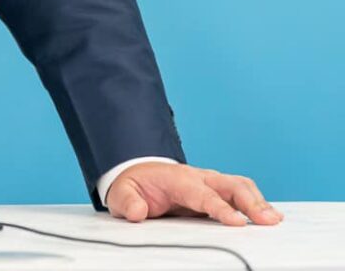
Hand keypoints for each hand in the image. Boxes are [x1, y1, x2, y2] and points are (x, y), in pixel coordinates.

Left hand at [106, 162, 281, 225]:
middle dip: (251, 202)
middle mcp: (199, 177)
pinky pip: (242, 193)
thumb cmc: (135, 185)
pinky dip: (258, 202)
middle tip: (268, 221)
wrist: (139, 174)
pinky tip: (270, 216)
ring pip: (241, 186)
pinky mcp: (218, 192)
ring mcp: (211, 183)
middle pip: (231, 185)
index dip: (221, 208)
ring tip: (274, 220)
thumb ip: (127, 202)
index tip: (237, 222)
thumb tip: (137, 212)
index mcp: (178, 179)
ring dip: (259, 201)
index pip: (203, 195)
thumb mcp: (121, 193)